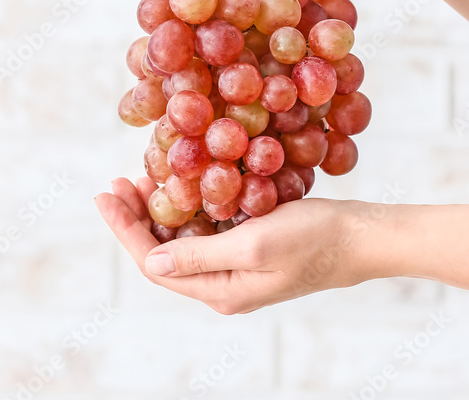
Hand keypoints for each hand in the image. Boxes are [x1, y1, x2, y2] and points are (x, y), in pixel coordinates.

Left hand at [95, 177, 388, 313]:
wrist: (364, 237)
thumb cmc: (316, 238)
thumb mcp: (254, 243)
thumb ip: (202, 254)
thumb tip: (153, 260)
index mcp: (221, 291)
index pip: (155, 263)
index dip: (125, 228)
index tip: (104, 195)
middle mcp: (224, 284)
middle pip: (164, 252)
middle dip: (137, 216)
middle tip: (118, 181)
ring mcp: (239, 267)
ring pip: (185, 239)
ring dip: (161, 209)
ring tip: (143, 177)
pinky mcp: (253, 248)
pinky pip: (209, 230)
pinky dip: (190, 206)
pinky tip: (186, 183)